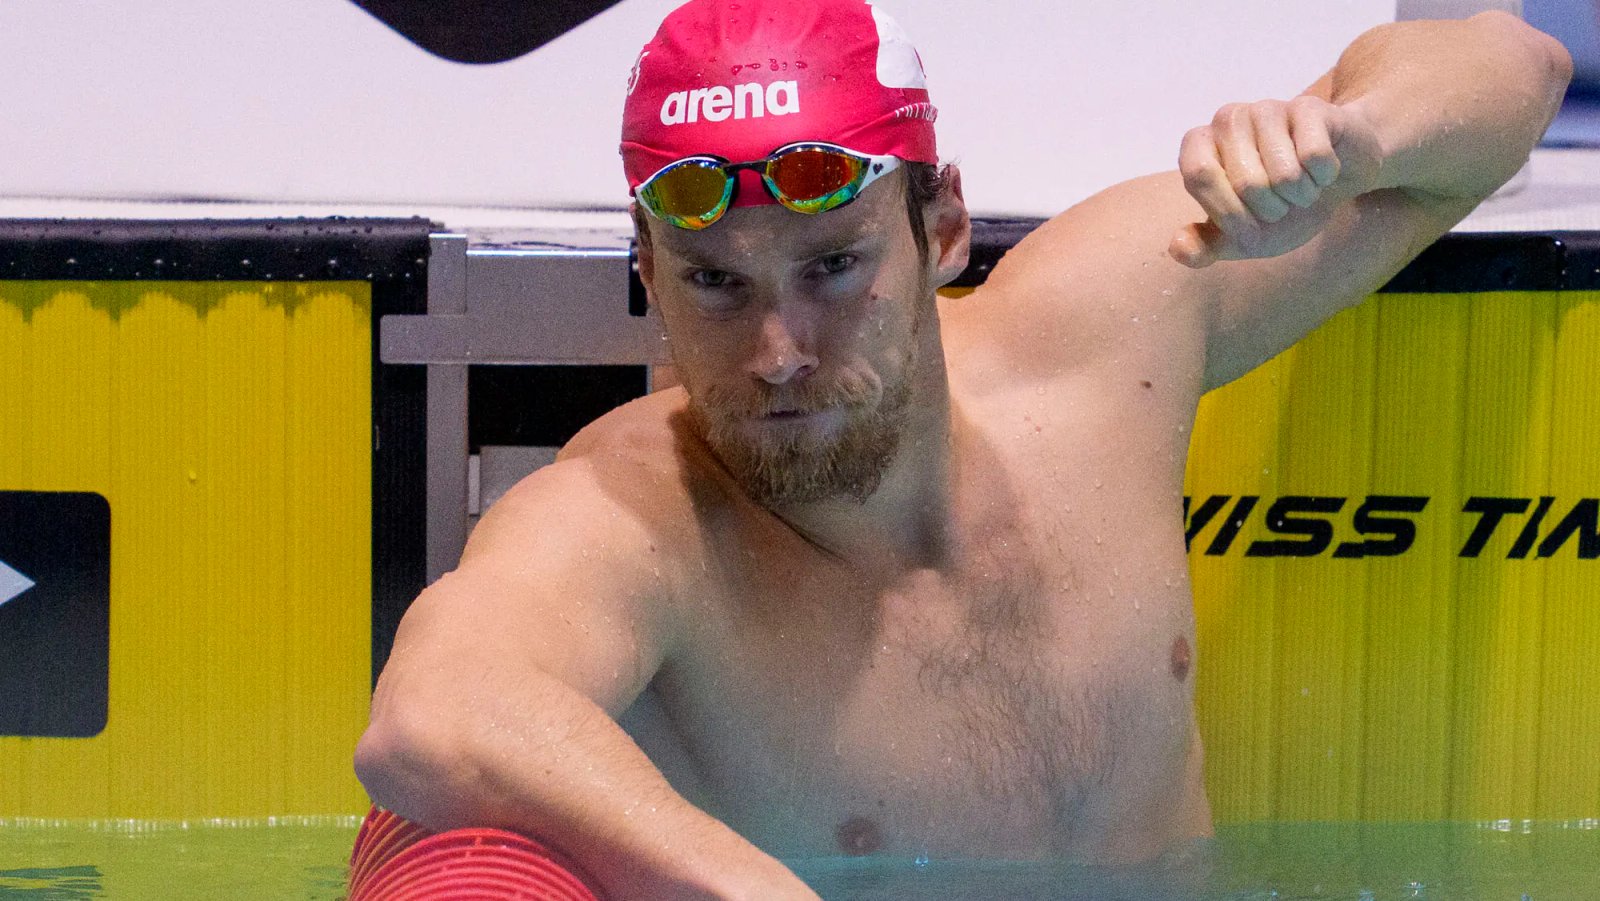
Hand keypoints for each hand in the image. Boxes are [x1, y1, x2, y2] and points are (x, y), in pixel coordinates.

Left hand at [1168, 95, 1381, 267]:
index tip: (1249, 234)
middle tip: (1281, 203)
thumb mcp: (1241, 237)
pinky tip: (1322, 170)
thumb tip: (1177, 248)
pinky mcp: (1308, 107)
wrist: (1335, 178)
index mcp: (1198, 146)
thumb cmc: (1279, 205)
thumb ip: (1204, 246)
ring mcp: (1266, 108)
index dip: (1228, 213)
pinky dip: (1324, 177)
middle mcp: (1227, 119)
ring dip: (1300, 195)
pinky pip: (1316, 158)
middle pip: (1246, 183)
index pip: (1200, 177)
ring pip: (1284, 175)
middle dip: (1271, 210)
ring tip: (1301, 186)